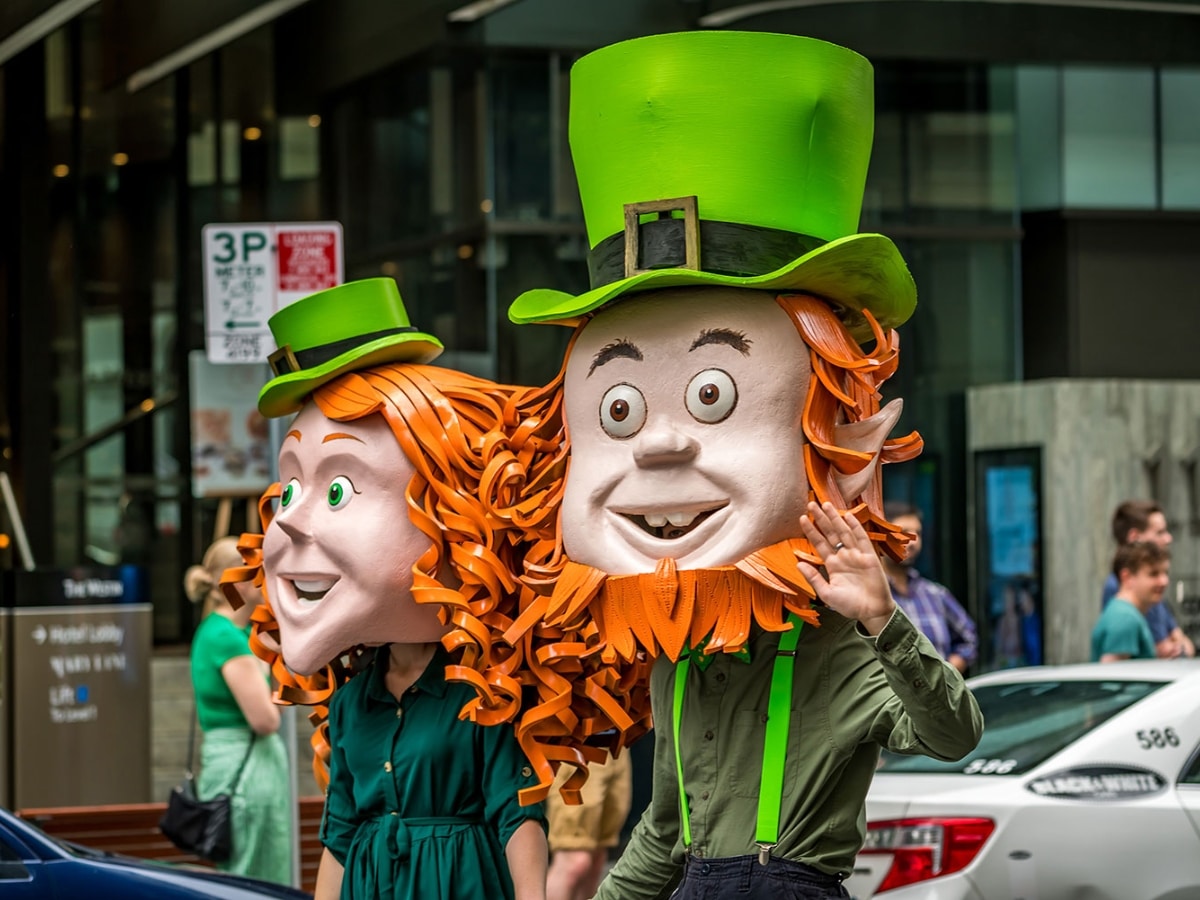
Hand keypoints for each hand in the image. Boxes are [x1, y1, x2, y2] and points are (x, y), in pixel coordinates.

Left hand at [797, 501, 895, 634]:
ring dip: (835, 518)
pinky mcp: (869, 556)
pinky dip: (855, 527)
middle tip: (811, 503)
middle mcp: (843, 556)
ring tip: (826, 504)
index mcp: (832, 565)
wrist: (872, 612)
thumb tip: (797, 563)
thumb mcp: (827, 593)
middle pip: (830, 533)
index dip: (811, 531)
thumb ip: (813, 578)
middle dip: (821, 519)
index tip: (802, 518)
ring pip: (844, 532)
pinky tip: (847, 516)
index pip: (819, 543)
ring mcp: (856, 555)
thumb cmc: (849, 606)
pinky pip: (861, 538)